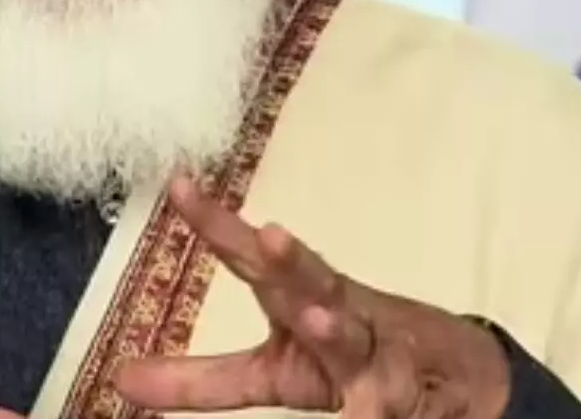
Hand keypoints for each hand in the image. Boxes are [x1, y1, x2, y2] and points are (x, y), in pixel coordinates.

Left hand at [114, 176, 511, 418]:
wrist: (459, 380)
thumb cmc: (351, 362)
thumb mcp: (273, 375)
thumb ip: (200, 381)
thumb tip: (121, 378)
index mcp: (295, 303)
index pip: (246, 258)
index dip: (213, 222)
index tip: (177, 183)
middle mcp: (336, 311)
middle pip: (309, 280)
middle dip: (289, 259)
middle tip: (266, 237)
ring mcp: (380, 348)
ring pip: (356, 335)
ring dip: (337, 324)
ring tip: (321, 316)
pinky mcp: (417, 387)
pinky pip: (396, 398)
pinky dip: (381, 404)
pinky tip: (368, 410)